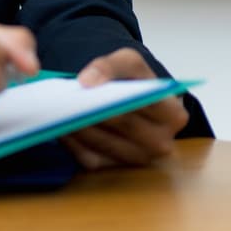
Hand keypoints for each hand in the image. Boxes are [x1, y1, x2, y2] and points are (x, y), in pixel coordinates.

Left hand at [60, 48, 188, 169]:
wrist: (133, 101)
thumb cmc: (135, 81)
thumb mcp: (129, 62)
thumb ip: (110, 65)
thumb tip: (87, 82)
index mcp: (173, 115)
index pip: (138, 104)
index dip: (110, 95)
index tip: (83, 86)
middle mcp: (161, 143)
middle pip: (120, 124)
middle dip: (89, 109)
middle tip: (62, 98)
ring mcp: (139, 159)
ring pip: (102, 143)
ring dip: (76, 127)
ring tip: (57, 109)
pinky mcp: (116, 168)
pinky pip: (89, 157)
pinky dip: (72, 143)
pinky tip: (60, 126)